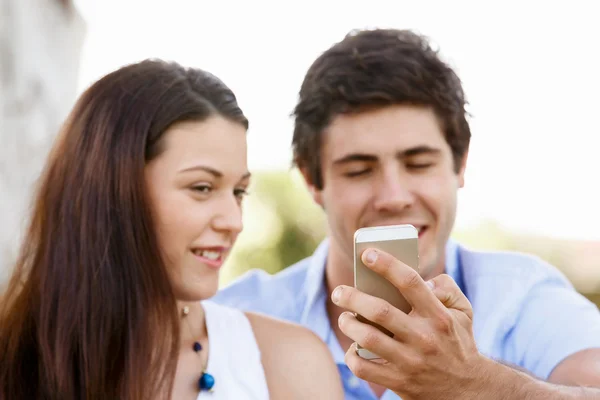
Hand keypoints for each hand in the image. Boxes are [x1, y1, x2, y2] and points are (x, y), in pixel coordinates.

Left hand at [332, 248, 489, 399]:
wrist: (467, 390)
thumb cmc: (457, 342)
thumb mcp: (463, 311)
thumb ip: (446, 287)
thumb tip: (423, 280)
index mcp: (438, 316)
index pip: (410, 282)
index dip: (386, 265)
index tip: (367, 254)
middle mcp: (424, 338)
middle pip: (379, 311)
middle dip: (352, 297)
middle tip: (339, 292)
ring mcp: (410, 362)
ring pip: (367, 338)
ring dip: (348, 324)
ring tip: (345, 317)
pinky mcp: (399, 382)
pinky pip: (364, 368)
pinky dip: (352, 356)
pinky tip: (353, 347)